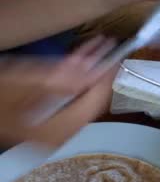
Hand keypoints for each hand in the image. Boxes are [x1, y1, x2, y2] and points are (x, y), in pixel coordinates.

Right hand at [0, 36, 118, 147]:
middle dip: (98, 71)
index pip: (93, 103)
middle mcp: (59, 137)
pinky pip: (70, 100)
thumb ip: (58, 79)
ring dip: (88, 72)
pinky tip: (77, 63)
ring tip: (95, 48)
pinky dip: (75, 80)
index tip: (115, 54)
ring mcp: (53, 132)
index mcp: (55, 133)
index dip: (106, 77)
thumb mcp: (22, 81)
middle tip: (105, 45)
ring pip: (81, 98)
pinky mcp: (47, 123)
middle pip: (90, 101)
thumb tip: (92, 74)